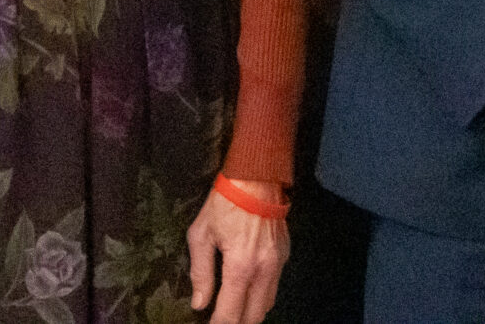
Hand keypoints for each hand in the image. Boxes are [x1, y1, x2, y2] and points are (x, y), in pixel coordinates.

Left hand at [186, 181, 287, 323]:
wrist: (257, 176)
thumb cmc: (224, 202)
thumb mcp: (201, 234)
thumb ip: (200, 273)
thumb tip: (199, 302)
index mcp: (241, 266)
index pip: (231, 314)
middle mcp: (264, 270)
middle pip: (253, 317)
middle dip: (236, 323)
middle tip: (219, 319)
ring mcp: (278, 263)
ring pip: (267, 305)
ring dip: (250, 312)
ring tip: (232, 309)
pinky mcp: (285, 254)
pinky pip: (274, 287)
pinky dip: (260, 295)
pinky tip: (246, 289)